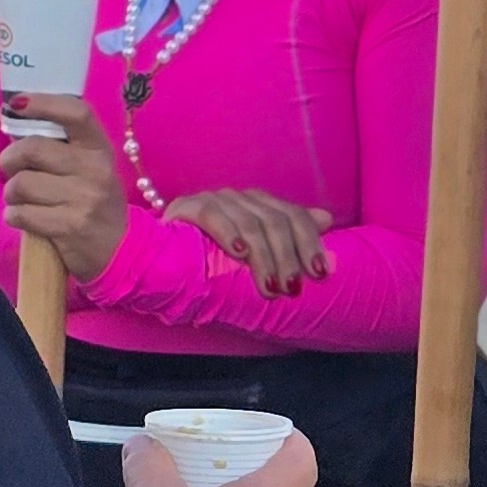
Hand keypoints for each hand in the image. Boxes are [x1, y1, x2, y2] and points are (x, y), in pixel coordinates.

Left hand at [0, 96, 126, 280]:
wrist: (121, 251)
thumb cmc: (94, 202)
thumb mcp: (90, 168)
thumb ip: (60, 146)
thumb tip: (14, 117)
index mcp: (99, 149)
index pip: (76, 113)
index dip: (43, 103)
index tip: (16, 104)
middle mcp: (95, 171)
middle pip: (33, 149)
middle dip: (10, 160)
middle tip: (11, 169)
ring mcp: (83, 200)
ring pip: (21, 184)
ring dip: (12, 194)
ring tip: (22, 200)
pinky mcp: (69, 227)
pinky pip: (21, 214)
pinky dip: (14, 216)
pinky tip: (25, 218)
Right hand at [162, 186, 333, 294]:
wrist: (159, 261)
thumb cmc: (213, 263)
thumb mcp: (257, 256)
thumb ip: (289, 238)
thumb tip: (326, 219)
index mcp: (259, 205)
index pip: (293, 215)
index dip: (310, 242)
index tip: (320, 273)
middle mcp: (240, 198)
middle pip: (275, 220)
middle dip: (288, 257)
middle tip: (291, 288)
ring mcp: (214, 200)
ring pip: (250, 223)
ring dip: (264, 258)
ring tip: (270, 286)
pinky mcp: (187, 207)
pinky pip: (212, 215)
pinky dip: (229, 234)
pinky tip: (239, 254)